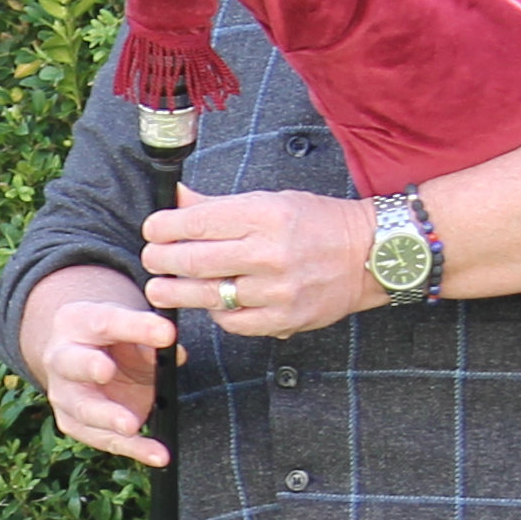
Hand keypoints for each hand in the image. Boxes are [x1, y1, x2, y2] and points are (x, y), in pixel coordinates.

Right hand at [21, 284, 173, 465]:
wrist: (87, 357)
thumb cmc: (115, 340)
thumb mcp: (133, 329)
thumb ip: (152, 339)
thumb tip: (176, 354)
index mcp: (77, 322)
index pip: (106, 322)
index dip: (135, 327)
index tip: (167, 332)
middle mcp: (61, 357)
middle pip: (72, 362)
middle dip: (89, 366)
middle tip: (107, 370)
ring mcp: (63, 394)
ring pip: (82, 408)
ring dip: (107, 418)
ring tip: (132, 426)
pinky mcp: (73, 423)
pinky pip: (101, 439)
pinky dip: (131, 448)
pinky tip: (156, 454)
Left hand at [142, 186, 378, 339]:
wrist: (369, 255)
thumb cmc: (316, 223)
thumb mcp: (269, 201)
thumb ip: (218, 205)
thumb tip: (175, 198)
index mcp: (263, 215)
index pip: (195, 223)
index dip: (163, 228)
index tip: (151, 230)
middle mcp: (268, 252)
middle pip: (193, 261)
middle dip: (160, 261)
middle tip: (151, 260)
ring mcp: (276, 288)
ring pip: (207, 295)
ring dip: (175, 293)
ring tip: (160, 289)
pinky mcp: (284, 317)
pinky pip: (232, 322)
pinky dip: (215, 314)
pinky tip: (209, 303)